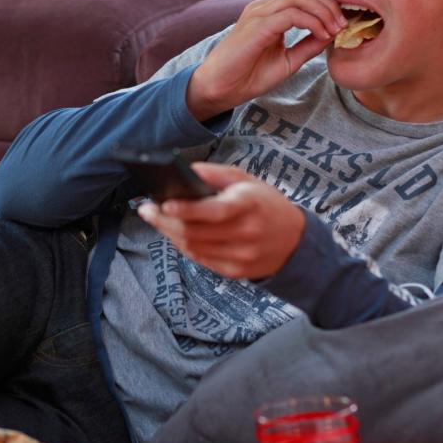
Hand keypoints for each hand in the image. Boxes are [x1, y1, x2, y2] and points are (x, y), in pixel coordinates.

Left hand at [137, 163, 305, 279]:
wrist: (295, 242)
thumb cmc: (266, 205)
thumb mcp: (248, 181)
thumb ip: (217, 174)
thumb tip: (185, 170)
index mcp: (250, 206)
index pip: (215, 211)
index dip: (187, 210)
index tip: (163, 204)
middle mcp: (247, 234)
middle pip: (196, 232)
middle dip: (166, 221)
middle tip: (147, 210)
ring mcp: (242, 256)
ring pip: (194, 247)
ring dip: (171, 233)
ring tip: (157, 219)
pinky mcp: (236, 272)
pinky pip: (201, 260)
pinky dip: (184, 246)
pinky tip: (176, 234)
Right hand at [187, 0, 345, 120]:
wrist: (219, 89)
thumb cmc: (248, 76)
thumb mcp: (288, 60)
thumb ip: (308, 46)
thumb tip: (332, 34)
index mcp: (269, 12)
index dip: (327, 3)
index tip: (342, 24)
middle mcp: (262, 7)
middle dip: (328, 3)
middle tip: (343, 25)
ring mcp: (258, 14)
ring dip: (323, 10)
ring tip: (335, 29)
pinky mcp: (256, 27)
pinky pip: (291, 14)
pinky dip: (312, 21)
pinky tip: (322, 35)